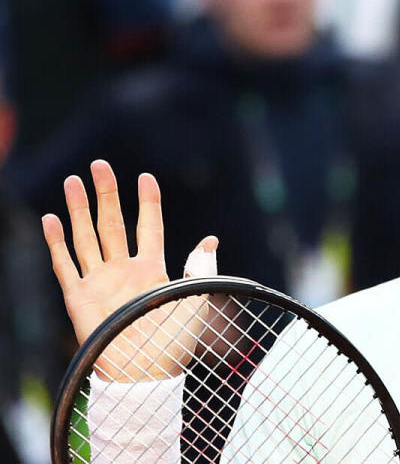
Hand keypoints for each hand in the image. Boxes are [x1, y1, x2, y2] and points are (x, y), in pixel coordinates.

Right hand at [42, 160, 216, 381]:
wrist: (143, 372)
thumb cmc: (173, 341)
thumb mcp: (196, 298)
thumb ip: (201, 267)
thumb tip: (211, 240)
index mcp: (154, 270)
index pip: (149, 227)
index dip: (147, 202)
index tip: (145, 177)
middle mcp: (124, 271)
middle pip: (113, 224)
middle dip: (106, 194)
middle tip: (100, 165)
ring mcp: (99, 282)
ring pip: (86, 237)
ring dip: (79, 209)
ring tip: (74, 180)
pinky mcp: (77, 297)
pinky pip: (65, 264)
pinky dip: (56, 241)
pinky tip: (51, 217)